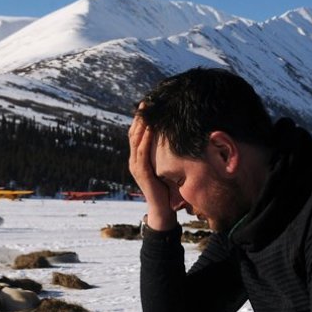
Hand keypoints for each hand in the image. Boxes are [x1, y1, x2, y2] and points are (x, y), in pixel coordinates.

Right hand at [128, 108, 176, 229]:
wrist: (163, 209)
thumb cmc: (167, 188)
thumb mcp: (165, 167)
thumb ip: (165, 154)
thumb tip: (177, 138)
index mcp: (138, 157)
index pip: (137, 134)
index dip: (141, 119)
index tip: (148, 105)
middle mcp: (134, 160)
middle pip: (134, 133)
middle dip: (140, 118)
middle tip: (146, 102)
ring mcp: (136, 166)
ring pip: (136, 140)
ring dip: (142, 125)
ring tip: (147, 111)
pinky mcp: (141, 172)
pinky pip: (142, 153)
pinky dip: (146, 139)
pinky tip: (151, 129)